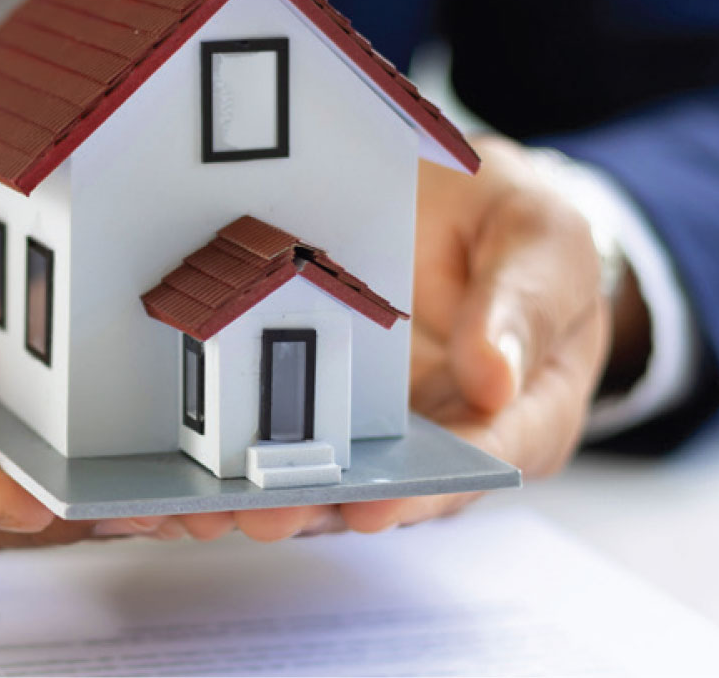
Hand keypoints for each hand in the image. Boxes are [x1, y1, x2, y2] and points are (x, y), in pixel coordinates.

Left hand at [161, 136, 620, 540]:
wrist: (466, 207)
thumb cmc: (517, 232)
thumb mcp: (544, 242)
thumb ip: (523, 305)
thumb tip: (495, 379)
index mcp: (520, 413)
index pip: (476, 466)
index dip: (422, 493)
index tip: (373, 508)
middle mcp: (444, 439)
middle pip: (384, 491)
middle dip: (319, 507)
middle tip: (264, 511)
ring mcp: (378, 430)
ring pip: (321, 480)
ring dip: (259, 495)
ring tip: (202, 506)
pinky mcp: (320, 402)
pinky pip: (276, 439)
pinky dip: (225, 459)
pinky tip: (174, 480)